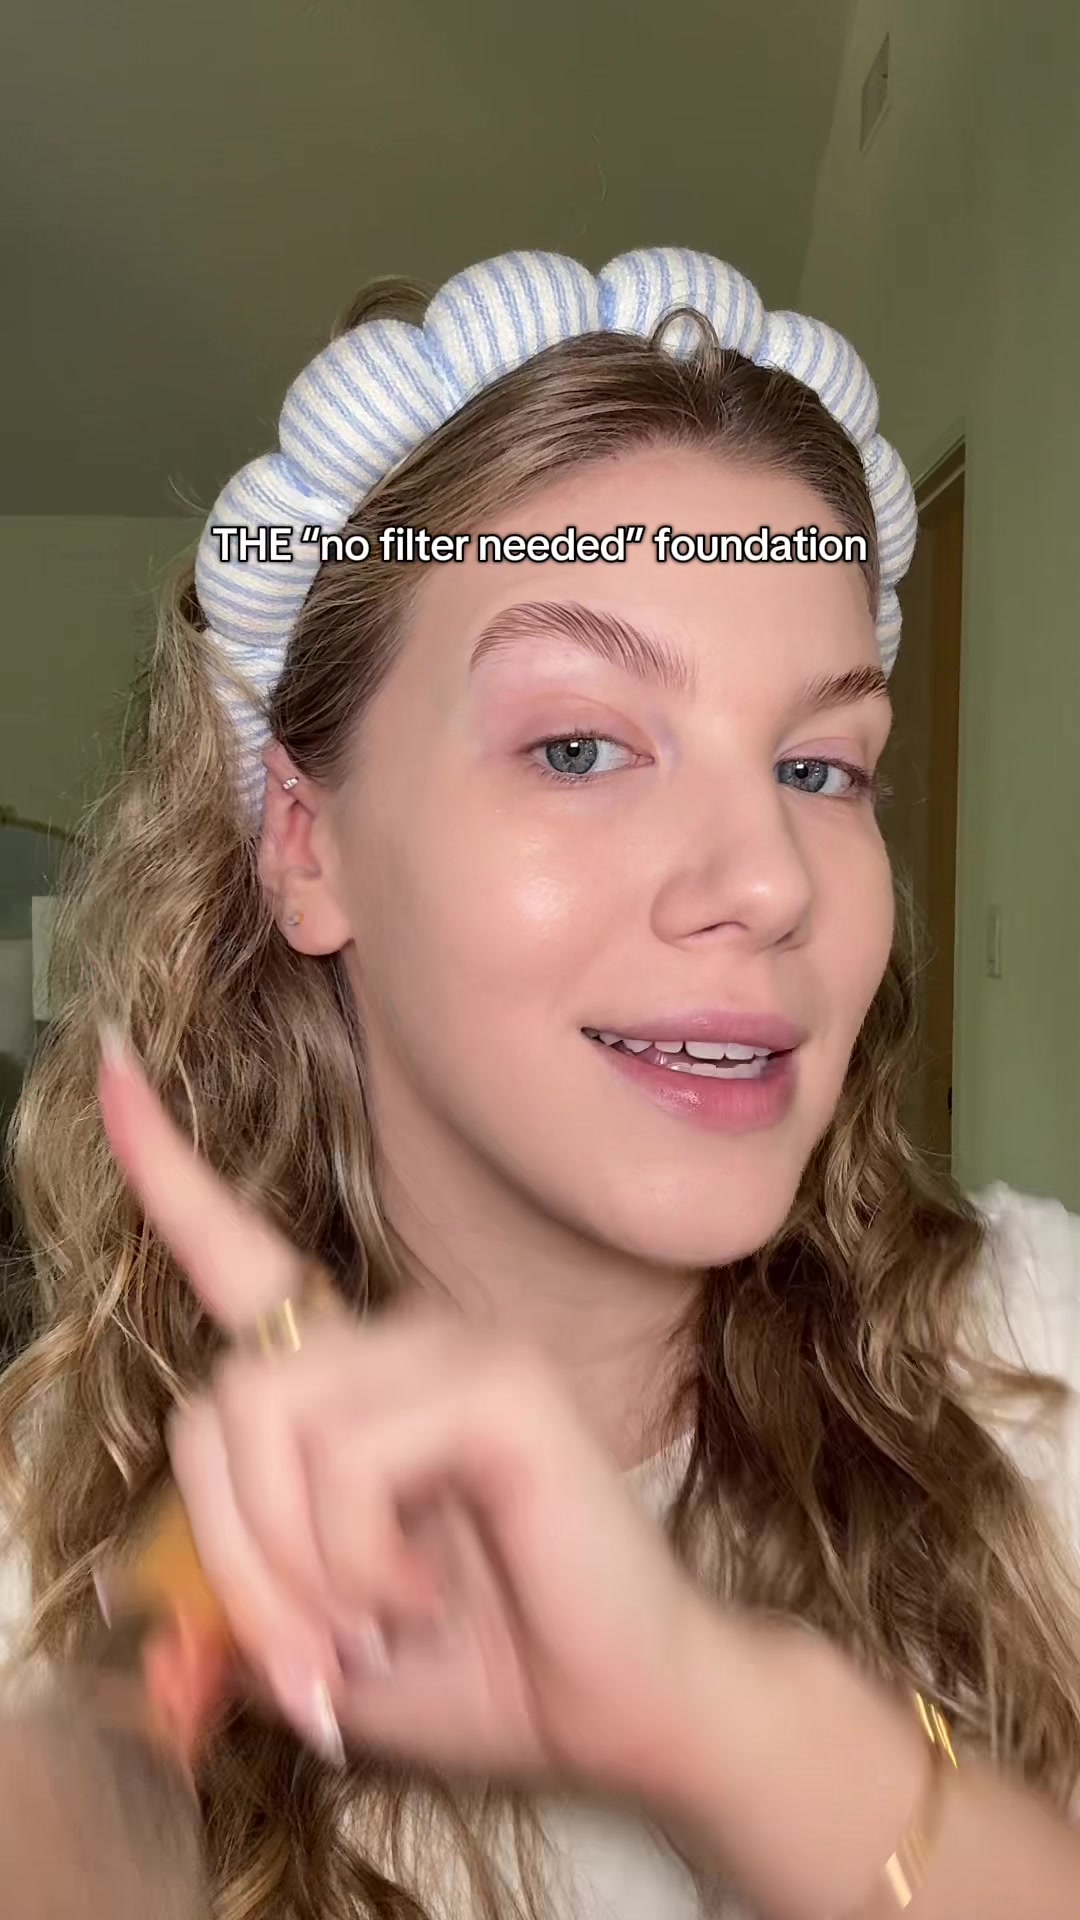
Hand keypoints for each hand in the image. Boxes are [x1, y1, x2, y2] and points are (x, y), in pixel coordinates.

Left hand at [96, 1029, 709, 1800]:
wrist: (625, 1710)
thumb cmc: (482, 1665)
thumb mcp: (318, 1642)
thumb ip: (234, 1605)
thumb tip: (160, 1624)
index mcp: (353, 1378)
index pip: (242, 1255)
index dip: (166, 1168)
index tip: (113, 1068)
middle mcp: (397, 1336)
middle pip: (218, 1398)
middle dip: (234, 1556)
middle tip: (309, 1658)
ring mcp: (453, 1345)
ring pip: (265, 1417)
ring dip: (291, 1565)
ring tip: (370, 1621)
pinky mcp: (497, 1381)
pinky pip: (346, 1458)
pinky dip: (354, 1560)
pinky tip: (420, 1588)